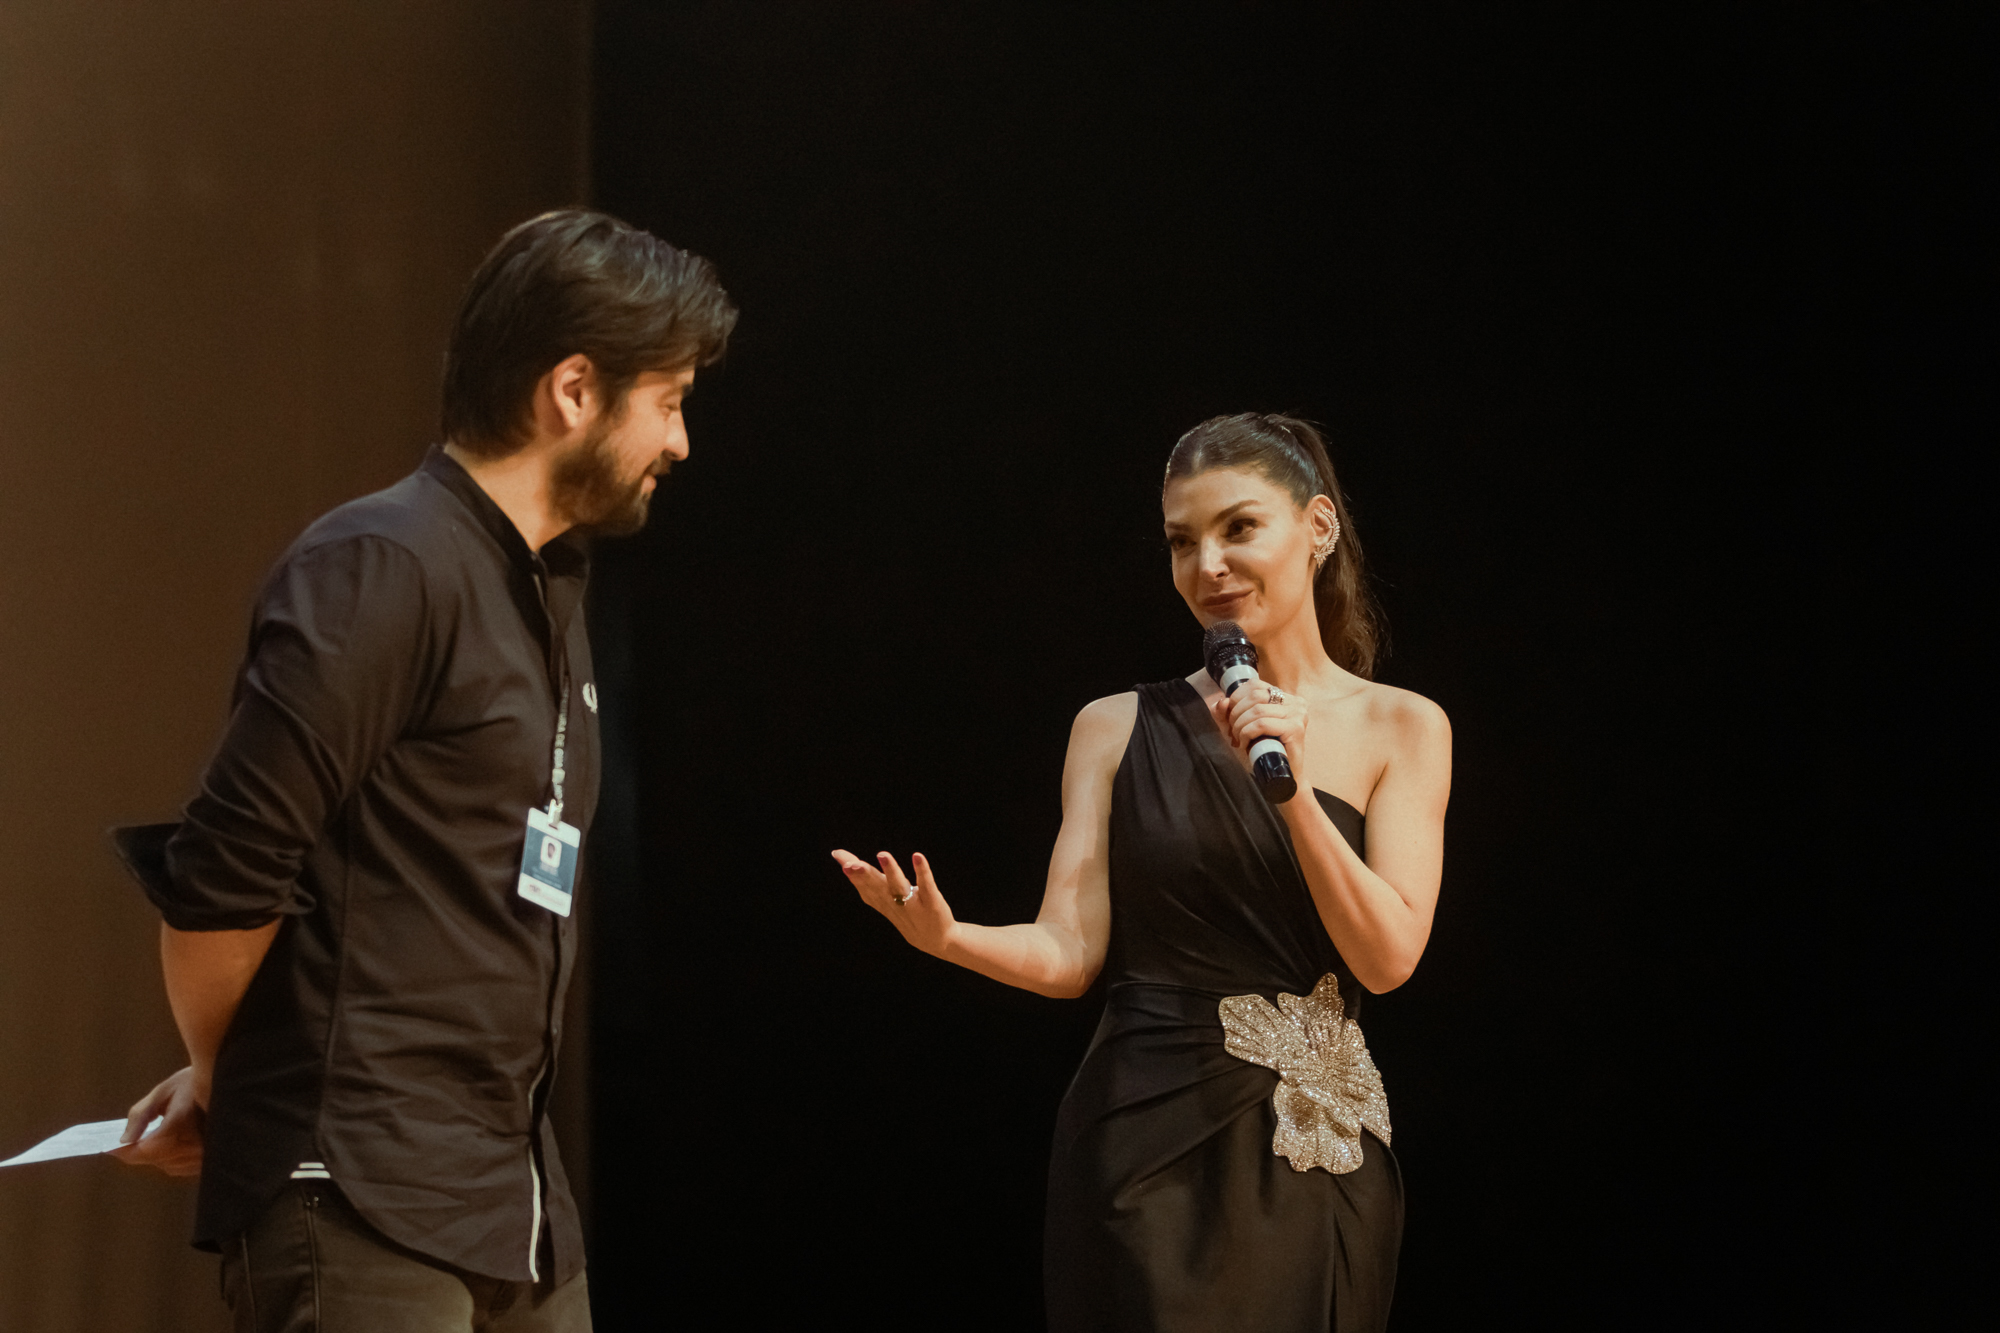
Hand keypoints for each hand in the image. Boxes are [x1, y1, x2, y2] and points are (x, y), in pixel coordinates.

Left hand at [109, 1066, 205, 1176]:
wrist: (228, 1082)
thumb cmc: (193, 1081)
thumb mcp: (163, 1092)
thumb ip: (140, 1115)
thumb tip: (124, 1140)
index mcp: (179, 1126)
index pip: (144, 1150)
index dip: (125, 1152)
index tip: (109, 1149)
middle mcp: (193, 1145)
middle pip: (154, 1159)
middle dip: (137, 1152)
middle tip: (124, 1144)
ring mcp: (203, 1154)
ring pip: (167, 1165)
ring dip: (154, 1157)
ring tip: (146, 1144)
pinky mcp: (209, 1158)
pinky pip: (181, 1167)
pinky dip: (169, 1160)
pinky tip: (168, 1148)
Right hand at [831, 849, 959, 956]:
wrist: (938, 941)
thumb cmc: (907, 916)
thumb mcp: (886, 900)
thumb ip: (869, 883)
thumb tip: (849, 865)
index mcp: (882, 902)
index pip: (864, 885)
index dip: (851, 871)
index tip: (837, 854)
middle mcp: (894, 903)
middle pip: (877, 887)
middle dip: (864, 875)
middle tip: (851, 865)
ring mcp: (913, 904)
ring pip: (899, 886)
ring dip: (891, 871)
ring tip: (882, 855)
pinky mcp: (931, 902)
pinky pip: (926, 885)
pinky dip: (922, 871)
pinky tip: (917, 856)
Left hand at [1212, 681, 1311, 788]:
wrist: (1281, 778)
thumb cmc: (1263, 753)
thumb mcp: (1241, 729)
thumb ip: (1227, 714)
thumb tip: (1221, 702)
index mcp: (1285, 698)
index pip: (1255, 685)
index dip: (1236, 699)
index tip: (1231, 719)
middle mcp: (1295, 702)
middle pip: (1254, 695)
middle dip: (1236, 714)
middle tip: (1233, 733)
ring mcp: (1297, 714)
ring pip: (1257, 710)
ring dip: (1240, 726)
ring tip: (1239, 740)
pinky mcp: (1295, 728)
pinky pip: (1262, 723)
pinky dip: (1247, 733)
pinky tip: (1247, 745)